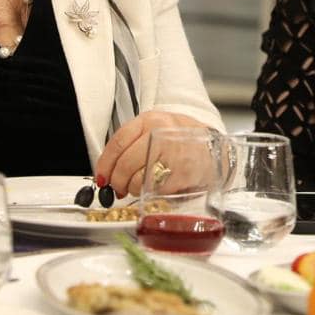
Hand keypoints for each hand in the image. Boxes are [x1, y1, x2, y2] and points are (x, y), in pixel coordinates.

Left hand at [94, 111, 212, 197]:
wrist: (213, 147)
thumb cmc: (181, 139)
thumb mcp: (156, 128)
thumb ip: (132, 142)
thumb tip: (107, 168)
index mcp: (150, 121)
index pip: (118, 143)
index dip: (105, 164)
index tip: (101, 177)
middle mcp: (160, 135)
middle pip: (125, 164)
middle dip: (116, 181)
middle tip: (116, 187)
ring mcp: (171, 155)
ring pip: (137, 180)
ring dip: (131, 189)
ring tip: (136, 186)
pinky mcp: (180, 174)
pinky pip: (153, 190)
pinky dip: (148, 193)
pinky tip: (152, 187)